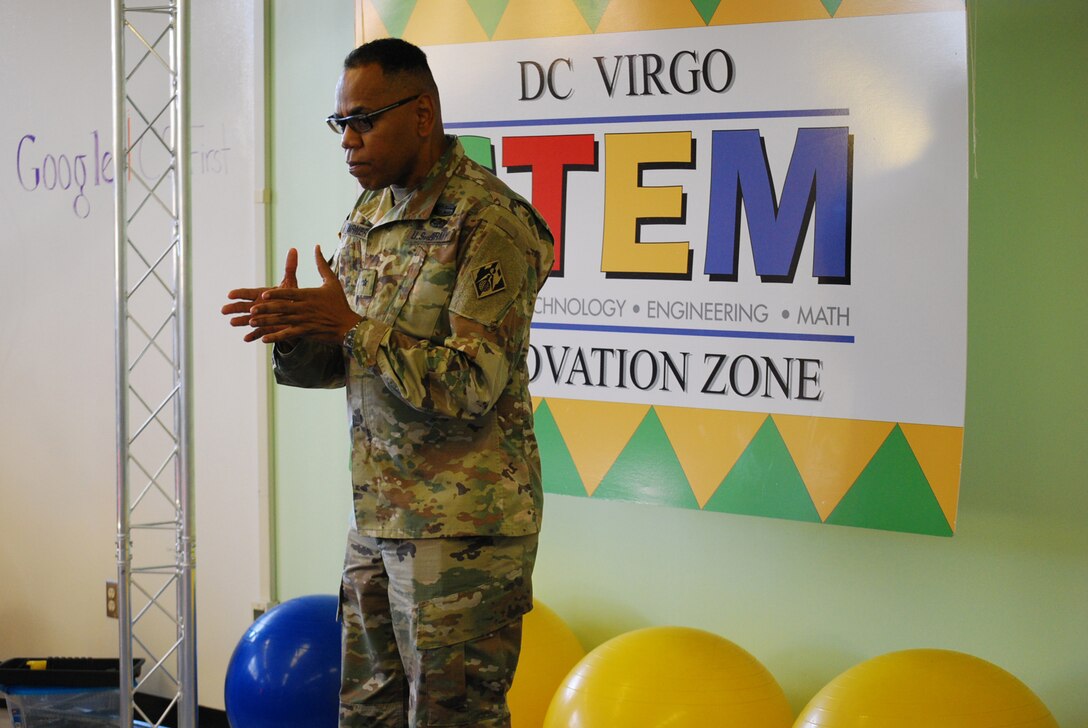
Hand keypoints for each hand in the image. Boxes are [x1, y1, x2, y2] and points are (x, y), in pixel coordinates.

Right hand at [222, 248, 299, 341]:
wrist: (297, 314)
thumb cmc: (290, 296)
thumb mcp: (290, 282)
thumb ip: (290, 267)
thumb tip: (293, 249)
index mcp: (262, 295)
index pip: (248, 293)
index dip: (239, 294)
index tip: (230, 294)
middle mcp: (258, 306)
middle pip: (244, 307)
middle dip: (234, 308)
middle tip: (223, 310)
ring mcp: (261, 318)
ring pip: (248, 320)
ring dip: (241, 321)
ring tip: (232, 323)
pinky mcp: (267, 329)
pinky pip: (258, 333)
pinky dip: (253, 336)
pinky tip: (246, 338)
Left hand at [247, 245, 361, 344]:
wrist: (348, 325)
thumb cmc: (339, 303)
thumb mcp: (332, 281)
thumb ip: (321, 264)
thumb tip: (316, 247)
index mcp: (309, 295)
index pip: (289, 294)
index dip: (276, 295)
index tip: (263, 295)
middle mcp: (305, 308)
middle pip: (282, 308)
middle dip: (266, 309)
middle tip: (251, 309)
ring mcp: (305, 321)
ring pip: (282, 321)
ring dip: (266, 322)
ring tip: (252, 322)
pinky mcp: (306, 332)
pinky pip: (288, 335)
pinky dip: (275, 337)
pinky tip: (264, 338)